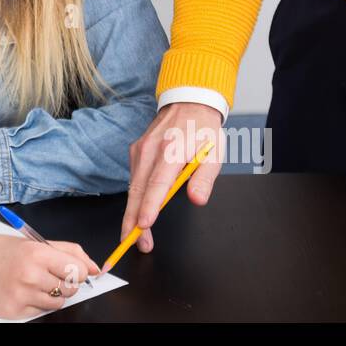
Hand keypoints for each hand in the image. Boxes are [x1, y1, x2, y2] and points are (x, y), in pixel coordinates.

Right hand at [0, 228, 99, 318]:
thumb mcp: (31, 242)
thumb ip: (67, 251)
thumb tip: (95, 267)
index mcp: (37, 253)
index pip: (79, 270)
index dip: (79, 270)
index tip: (73, 269)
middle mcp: (30, 275)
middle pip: (71, 288)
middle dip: (66, 282)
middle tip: (48, 274)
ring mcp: (21, 295)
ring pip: (58, 302)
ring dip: (51, 294)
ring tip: (33, 281)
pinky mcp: (13, 312)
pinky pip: (40, 312)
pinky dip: (34, 303)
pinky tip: (20, 290)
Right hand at [120, 102, 222, 250]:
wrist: (188, 103)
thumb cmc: (203, 130)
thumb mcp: (214, 153)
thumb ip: (205, 178)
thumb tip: (197, 199)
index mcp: (172, 150)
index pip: (157, 183)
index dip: (150, 206)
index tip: (144, 225)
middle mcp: (151, 149)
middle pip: (137, 190)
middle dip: (133, 220)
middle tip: (133, 243)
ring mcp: (140, 150)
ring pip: (132, 187)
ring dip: (131, 213)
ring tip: (135, 236)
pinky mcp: (136, 152)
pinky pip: (133, 180)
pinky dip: (133, 199)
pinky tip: (136, 214)